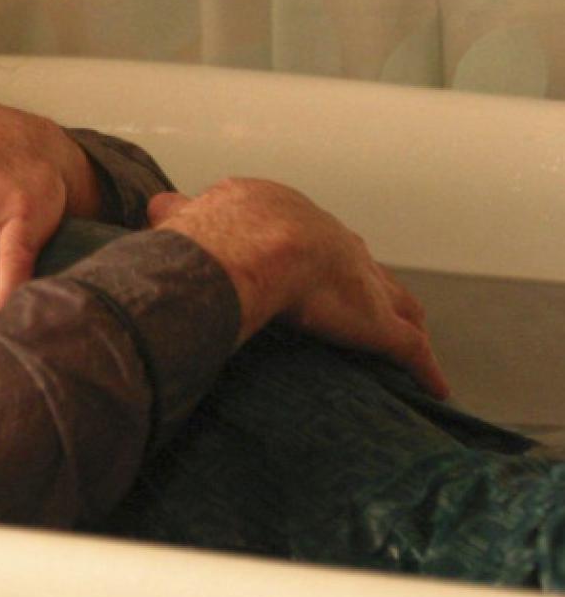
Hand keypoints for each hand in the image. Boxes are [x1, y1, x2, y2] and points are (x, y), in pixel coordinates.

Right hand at [151, 179, 449, 398]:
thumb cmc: (217, 231)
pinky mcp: (380, 327)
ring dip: (402, 317)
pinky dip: (425, 371)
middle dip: (367, 283)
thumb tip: (159, 207)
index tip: (312, 268)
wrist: (249, 244)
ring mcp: (364, 285)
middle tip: (367, 301)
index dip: (313, 253)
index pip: (311, 237)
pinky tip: (436, 389)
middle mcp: (338, 245)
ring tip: (407, 332)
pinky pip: (411, 352)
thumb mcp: (190, 216)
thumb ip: (177, 214)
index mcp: (293, 218)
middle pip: (362, 267)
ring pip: (396, 302)